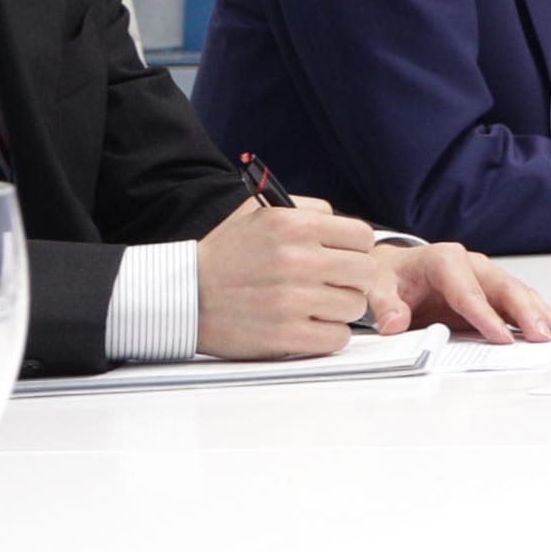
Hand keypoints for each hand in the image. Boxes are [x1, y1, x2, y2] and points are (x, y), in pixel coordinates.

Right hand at [195, 199, 390, 358]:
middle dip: (353, 280)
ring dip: (338, 309)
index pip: (363, 237)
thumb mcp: (262, 216)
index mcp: (294, 226)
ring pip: (355, 307)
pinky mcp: (286, 335)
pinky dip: (326, 335)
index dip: (355, 250)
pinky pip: (337, 338)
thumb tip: (349, 228)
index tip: (342, 259)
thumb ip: (310, 213)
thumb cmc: (226, 257)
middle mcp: (298, 260)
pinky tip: (306, 325)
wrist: (183, 295)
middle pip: (367, 273)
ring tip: (312, 305)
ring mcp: (293, 300)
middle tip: (331, 285)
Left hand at [366, 241, 550, 346]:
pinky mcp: (492, 293)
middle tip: (542, 336)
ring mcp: (486, 278)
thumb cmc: (392, 276)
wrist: (395, 270)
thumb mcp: (378, 287)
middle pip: (504, 289)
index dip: (485, 315)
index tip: (499, 337)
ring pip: (519, 294)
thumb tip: (394, 322)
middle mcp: (472, 265)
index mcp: (445, 259)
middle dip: (527, 313)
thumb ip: (385, 305)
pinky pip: (520, 302)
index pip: (468, 291)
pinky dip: (540, 314)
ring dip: (541, 315)